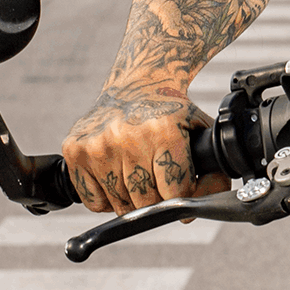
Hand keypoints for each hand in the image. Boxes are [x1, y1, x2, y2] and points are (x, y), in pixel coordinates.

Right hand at [61, 79, 228, 214]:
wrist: (136, 83)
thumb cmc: (170, 110)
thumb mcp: (199, 130)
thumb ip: (214, 168)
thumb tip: (210, 206)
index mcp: (163, 131)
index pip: (174, 191)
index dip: (181, 195)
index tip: (179, 186)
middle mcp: (128, 137)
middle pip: (146, 201)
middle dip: (157, 199)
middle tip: (158, 182)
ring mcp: (98, 145)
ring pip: (119, 204)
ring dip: (132, 201)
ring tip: (138, 176)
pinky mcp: (75, 151)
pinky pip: (93, 200)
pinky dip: (106, 199)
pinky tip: (116, 177)